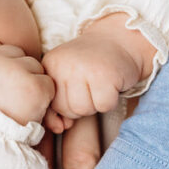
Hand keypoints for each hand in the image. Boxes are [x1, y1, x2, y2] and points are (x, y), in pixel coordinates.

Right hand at [0, 41, 54, 124]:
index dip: (3, 69)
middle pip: (19, 55)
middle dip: (19, 74)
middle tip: (9, 99)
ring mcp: (16, 71)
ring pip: (35, 67)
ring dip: (31, 85)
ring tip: (17, 106)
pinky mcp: (34, 86)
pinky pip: (48, 84)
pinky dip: (44, 98)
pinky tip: (29, 111)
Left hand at [41, 13, 154, 132]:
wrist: (119, 40)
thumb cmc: (91, 65)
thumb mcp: (66, 80)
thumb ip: (55, 105)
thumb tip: (58, 128)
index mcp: (49, 65)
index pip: (49, 104)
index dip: (64, 106)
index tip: (75, 92)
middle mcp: (63, 65)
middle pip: (66, 109)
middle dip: (80, 105)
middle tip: (90, 86)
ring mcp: (84, 69)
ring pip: (83, 110)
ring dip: (95, 104)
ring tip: (99, 85)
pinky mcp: (106, 75)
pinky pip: (103, 106)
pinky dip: (110, 101)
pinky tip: (111, 84)